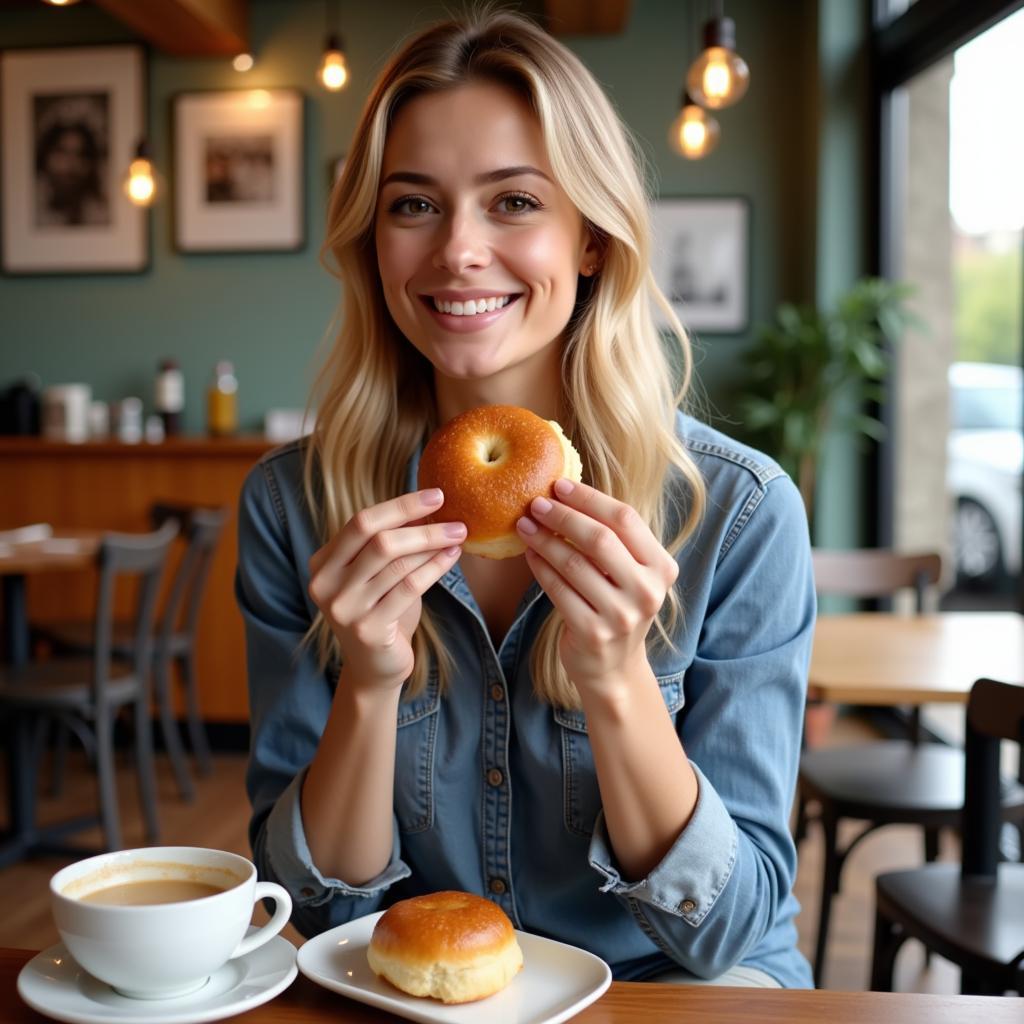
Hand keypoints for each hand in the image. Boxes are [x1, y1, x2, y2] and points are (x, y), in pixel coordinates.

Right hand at [307, 489, 463, 690]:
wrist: (374, 668)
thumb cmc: (381, 612)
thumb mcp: (379, 574)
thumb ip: (391, 542)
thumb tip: (427, 506)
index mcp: (323, 563)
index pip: (361, 522)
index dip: (400, 506)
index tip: (436, 495)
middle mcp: (325, 584)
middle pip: (378, 541)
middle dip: (422, 527)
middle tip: (456, 521)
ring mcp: (344, 609)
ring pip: (397, 564)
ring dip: (433, 546)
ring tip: (458, 538)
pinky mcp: (367, 629)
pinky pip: (409, 588)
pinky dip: (434, 568)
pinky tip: (452, 558)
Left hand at [516, 479, 678, 694]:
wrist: (613, 667)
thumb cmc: (616, 607)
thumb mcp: (629, 574)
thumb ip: (613, 539)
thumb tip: (568, 493)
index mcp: (662, 567)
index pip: (625, 519)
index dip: (590, 498)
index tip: (560, 485)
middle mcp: (648, 591)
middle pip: (600, 539)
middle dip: (563, 516)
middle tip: (536, 503)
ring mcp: (622, 615)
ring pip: (574, 564)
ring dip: (545, 540)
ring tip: (525, 526)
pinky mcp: (593, 633)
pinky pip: (558, 590)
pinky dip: (540, 568)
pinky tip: (529, 554)